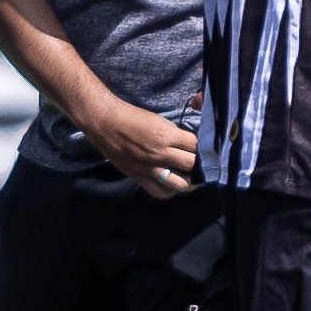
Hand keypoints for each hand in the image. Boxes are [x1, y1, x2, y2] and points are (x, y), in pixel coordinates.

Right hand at [80, 95, 198, 201]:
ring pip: (181, 184)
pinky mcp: (140, 178)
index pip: (195, 146)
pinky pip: (162, 192)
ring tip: (190, 175)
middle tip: (202, 162)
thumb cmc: (131, 117)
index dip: (203, 147)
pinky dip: (171, 190)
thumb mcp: (159, 121)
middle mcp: (159, 154)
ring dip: (189, 180)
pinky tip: (172, 183)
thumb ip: (176, 135)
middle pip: (192, 166)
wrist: (105, 123)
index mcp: (165, 135)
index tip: (205, 148)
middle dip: (200, 163)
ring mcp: (149, 169)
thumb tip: (191, 146)